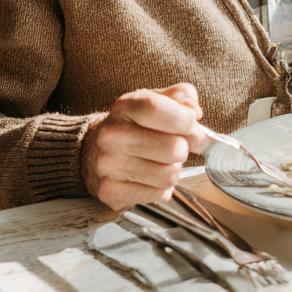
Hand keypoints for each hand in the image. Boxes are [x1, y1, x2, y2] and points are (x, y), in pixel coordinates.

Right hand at [80, 83, 209, 209]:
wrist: (97, 149)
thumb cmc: (136, 124)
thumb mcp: (158, 99)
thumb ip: (182, 96)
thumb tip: (193, 112)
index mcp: (126, 106)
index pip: (158, 110)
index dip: (186, 120)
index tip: (191, 124)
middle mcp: (113, 134)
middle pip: (174, 148)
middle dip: (183, 148)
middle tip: (176, 146)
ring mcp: (109, 164)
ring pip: (169, 175)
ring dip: (174, 169)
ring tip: (162, 162)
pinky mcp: (110, 191)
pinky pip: (159, 194)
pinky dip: (162, 188)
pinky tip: (151, 177)